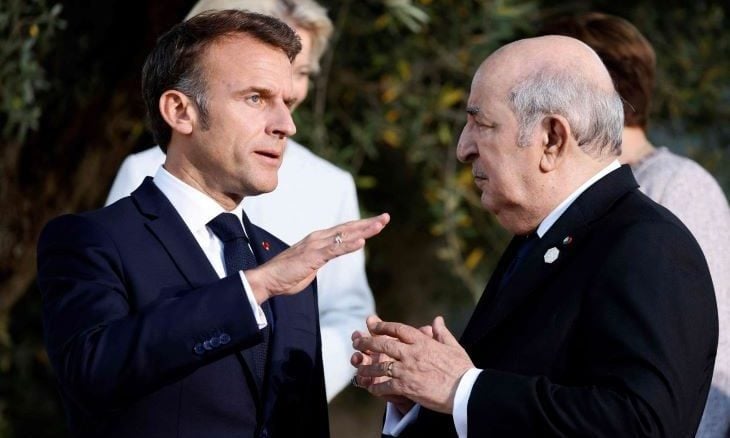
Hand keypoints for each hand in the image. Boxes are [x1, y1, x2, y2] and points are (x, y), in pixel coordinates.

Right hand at [246, 213, 388, 302]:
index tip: (377, 223)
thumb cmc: (286, 275)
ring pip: (345, 235)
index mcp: (318, 240)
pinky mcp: (313, 256)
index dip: (362, 226)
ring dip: (364, 230)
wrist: (267, 279)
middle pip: (348, 228)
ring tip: (380, 225)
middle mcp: (318, 238)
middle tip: (386, 217)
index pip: (344, 230)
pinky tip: (362, 242)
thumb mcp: (310, 265)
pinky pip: (334, 250)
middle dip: (368, 223)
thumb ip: (321, 258)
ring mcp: (315, 246)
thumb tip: (328, 257)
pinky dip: (349, 245)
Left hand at [353, 315, 473, 414]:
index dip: (383, 326)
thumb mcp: (453, 346)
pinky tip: (372, 389)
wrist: (465, 390)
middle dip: (368, 342)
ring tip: (359, 368)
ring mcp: (407, 370)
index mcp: (422, 342)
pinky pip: (386, 386)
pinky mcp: (407, 387)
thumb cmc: (462, 368)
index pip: (398, 329)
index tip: (373, 325)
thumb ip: (442, 332)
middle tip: (357, 341)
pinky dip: (377, 388)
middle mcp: (412, 353)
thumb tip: (437, 320)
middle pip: (383, 345)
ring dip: (368, 367)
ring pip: (381, 366)